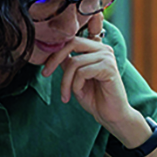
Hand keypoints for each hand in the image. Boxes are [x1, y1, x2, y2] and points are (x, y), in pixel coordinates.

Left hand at [40, 16, 132, 130]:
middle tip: (45, 74)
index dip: (55, 52)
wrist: (111, 116)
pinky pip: (82, 72)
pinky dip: (76, 85)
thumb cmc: (95, 98)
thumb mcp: (75, 79)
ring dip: (66, 82)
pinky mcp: (109, 68)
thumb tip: (52, 52)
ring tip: (66, 95)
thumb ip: (68, 64)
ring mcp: (107, 57)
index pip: (71, 40)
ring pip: (75, 62)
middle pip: (72, 43)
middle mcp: (103, 49)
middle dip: (55, 59)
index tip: (45, 69)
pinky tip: (79, 93)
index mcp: (95, 49)